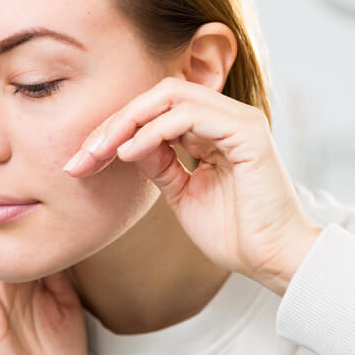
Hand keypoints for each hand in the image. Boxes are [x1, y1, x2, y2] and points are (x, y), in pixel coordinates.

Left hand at [63, 78, 321, 295]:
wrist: (272, 260)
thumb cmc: (235, 234)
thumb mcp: (182, 194)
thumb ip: (159, 164)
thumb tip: (124, 143)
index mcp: (214, 130)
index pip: (156, 109)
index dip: (116, 129)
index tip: (82, 160)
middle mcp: (228, 118)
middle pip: (158, 94)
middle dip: (115, 121)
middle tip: (82, 153)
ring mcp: (239, 120)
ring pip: (171, 96)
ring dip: (128, 121)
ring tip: (100, 152)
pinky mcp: (247, 131)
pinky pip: (189, 117)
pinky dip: (153, 131)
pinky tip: (129, 153)